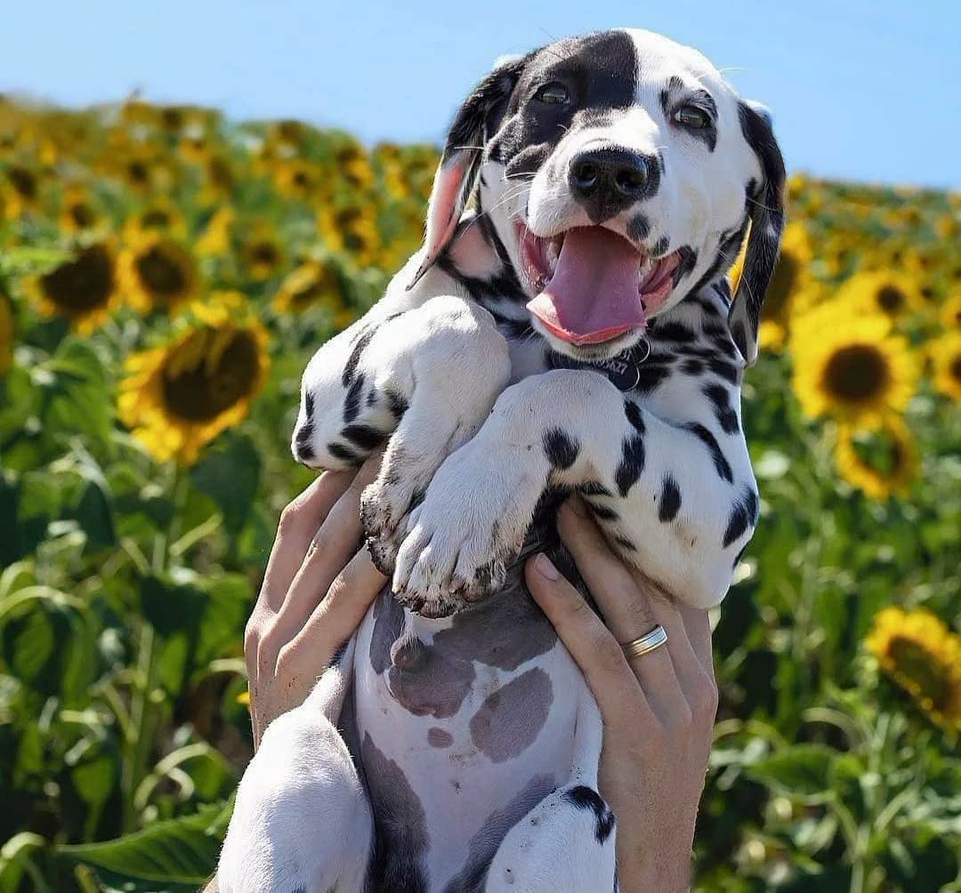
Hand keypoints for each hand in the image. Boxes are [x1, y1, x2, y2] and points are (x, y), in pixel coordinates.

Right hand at [243, 451, 387, 747]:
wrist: (286, 797)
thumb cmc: (319, 721)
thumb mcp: (316, 660)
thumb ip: (335, 613)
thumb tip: (385, 557)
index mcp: (270, 608)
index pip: (296, 524)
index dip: (330, 481)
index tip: (370, 442)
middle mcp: (267, 617)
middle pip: (312, 528)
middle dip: (354, 481)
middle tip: (397, 437)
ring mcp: (276, 643)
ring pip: (322, 558)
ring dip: (364, 512)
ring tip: (401, 472)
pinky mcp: (294, 674)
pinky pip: (333, 612)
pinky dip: (364, 576)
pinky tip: (394, 550)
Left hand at [525, 498, 717, 892]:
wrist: (652, 869)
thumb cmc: (640, 791)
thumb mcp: (658, 722)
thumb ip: (645, 668)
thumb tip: (610, 608)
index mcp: (702, 676)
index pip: (682, 591)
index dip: (649, 541)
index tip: (616, 497)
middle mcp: (697, 683)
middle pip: (657, 588)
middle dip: (618, 533)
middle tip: (580, 482)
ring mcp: (674, 708)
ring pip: (633, 610)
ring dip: (593, 553)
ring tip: (558, 508)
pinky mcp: (640, 731)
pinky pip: (602, 655)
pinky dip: (569, 608)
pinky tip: (540, 573)